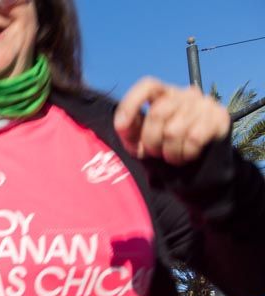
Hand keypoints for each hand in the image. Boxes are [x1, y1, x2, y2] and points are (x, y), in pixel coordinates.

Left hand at [115, 78, 230, 165]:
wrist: (197, 164)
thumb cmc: (164, 146)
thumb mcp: (139, 140)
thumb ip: (128, 129)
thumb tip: (122, 123)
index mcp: (163, 94)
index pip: (148, 85)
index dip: (132, 103)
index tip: (121, 126)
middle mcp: (185, 94)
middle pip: (158, 113)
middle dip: (151, 140)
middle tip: (156, 152)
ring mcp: (204, 103)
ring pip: (175, 130)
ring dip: (169, 152)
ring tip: (173, 155)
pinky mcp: (220, 117)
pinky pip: (194, 138)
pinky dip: (186, 153)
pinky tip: (188, 154)